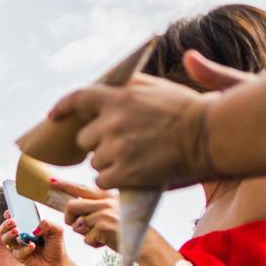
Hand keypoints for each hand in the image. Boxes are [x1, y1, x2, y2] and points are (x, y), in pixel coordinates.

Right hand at [1, 212, 67, 265]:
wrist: (57, 263)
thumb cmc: (56, 245)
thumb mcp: (57, 230)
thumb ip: (48, 224)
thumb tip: (36, 229)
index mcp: (27, 226)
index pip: (14, 218)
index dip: (9, 215)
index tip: (10, 213)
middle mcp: (21, 235)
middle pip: (5, 229)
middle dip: (6, 224)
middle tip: (13, 222)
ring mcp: (18, 246)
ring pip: (6, 240)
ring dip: (10, 234)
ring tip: (17, 231)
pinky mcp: (20, 256)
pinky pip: (18, 252)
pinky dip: (25, 248)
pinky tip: (32, 246)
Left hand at [51, 70, 216, 189]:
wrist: (212, 135)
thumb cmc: (190, 111)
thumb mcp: (158, 87)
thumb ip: (131, 86)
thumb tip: (111, 84)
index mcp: (120, 96)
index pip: (79, 98)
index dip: (62, 108)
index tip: (53, 117)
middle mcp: (113, 121)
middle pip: (85, 139)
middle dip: (98, 144)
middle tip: (122, 145)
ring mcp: (117, 148)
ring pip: (95, 162)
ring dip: (109, 164)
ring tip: (136, 159)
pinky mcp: (124, 172)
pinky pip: (102, 180)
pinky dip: (113, 181)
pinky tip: (131, 175)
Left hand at [56, 181, 120, 250]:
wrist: (147, 243)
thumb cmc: (126, 230)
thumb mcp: (113, 212)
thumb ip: (96, 207)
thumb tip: (72, 208)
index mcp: (107, 196)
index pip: (81, 188)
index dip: (64, 185)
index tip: (51, 181)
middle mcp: (106, 201)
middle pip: (71, 206)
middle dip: (68, 219)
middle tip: (75, 226)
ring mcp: (105, 213)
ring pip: (78, 225)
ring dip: (86, 234)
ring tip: (101, 235)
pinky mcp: (104, 226)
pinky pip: (86, 238)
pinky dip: (93, 244)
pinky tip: (106, 242)